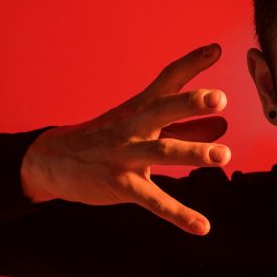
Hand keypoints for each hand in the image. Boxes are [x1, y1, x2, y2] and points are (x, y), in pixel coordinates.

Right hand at [20, 43, 229, 234]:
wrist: (52, 161)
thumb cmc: (107, 139)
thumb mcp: (142, 128)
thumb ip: (184, 127)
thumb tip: (224, 126)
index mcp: (140, 109)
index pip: (167, 81)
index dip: (190, 64)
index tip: (216, 49)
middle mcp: (133, 127)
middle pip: (162, 109)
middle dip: (190, 103)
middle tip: (221, 98)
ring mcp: (125, 155)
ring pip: (162, 152)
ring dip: (193, 152)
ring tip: (224, 156)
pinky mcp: (120, 184)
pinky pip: (153, 201)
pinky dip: (179, 215)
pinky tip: (203, 227)